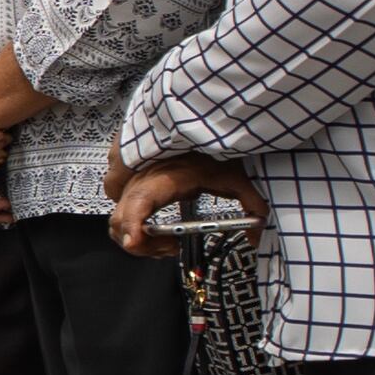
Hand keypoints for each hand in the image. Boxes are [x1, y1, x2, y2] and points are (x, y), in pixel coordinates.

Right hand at [110, 153, 264, 257]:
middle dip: (143, 244)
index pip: (137, 204)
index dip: (132, 226)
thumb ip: (253, 206)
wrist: (197, 127)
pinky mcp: (132, 188)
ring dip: (137, 239)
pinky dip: (132, 229)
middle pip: (122, 221)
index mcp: (165, 177)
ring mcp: (133, 184)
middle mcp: (142, 180)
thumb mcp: (235, 178)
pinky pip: (120, 215)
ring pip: (117, 222)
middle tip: (171, 247)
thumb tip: (257, 233)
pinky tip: (156, 231)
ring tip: (165, 242)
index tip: (136, 243)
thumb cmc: (209, 152)